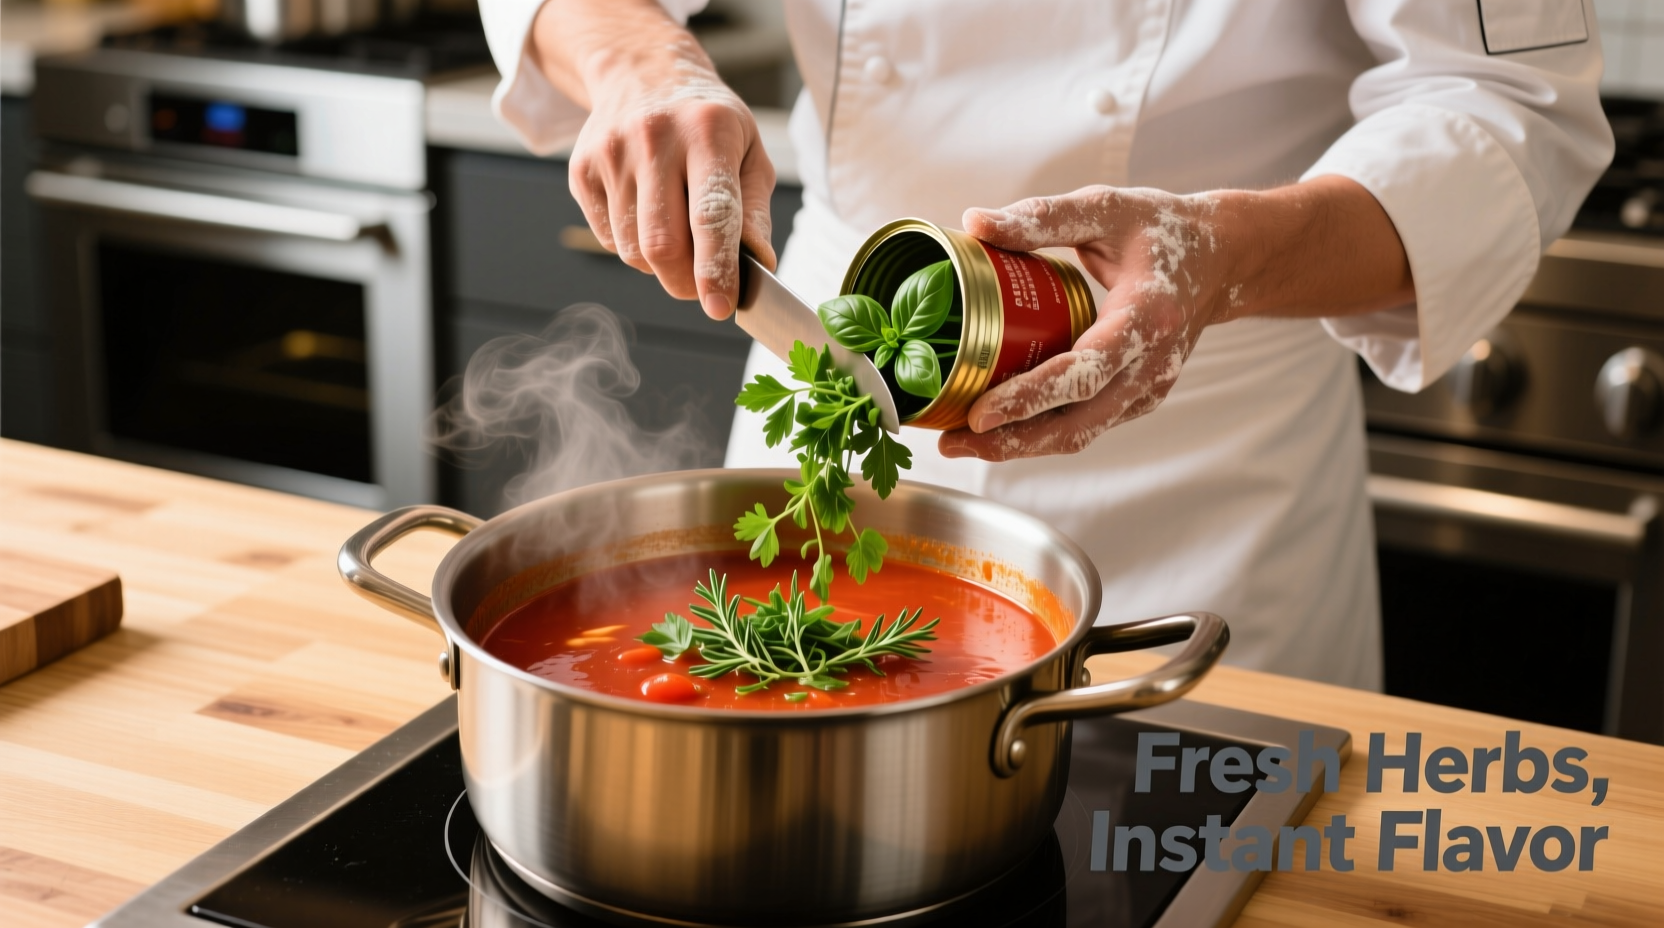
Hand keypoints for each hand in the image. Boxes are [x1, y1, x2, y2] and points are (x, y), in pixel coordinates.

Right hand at [533, 0, 775, 319]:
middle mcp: (654, 138)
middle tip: (703, 289)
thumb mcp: (749, 150)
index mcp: (707, 132)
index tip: (720, 308)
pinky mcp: (582, 169)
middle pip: (662, 245)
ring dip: (659, 265)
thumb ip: (755, 210)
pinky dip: (632, 246)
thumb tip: (757, 263)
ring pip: (632, 250)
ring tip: (677, 235)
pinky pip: (608, 239)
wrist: (642, 72)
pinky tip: (647, 215)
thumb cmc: (709, 121)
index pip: (710, 215)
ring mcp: (611, 153)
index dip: (715, 269)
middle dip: (685, 282)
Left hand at [939, 186, 1236, 460]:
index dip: (1031, 396)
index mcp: (1148, 316)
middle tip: (952, 440)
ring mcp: (1148, 389)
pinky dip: (1040, 431)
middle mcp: (1152, 365)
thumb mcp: (1106, 208)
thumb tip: (974, 222)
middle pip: (1078, 422)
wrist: (1221, 258)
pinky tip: (997, 428)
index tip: (981, 411)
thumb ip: (1042, 218)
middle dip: (1011, 439)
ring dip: (1019, 445)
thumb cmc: (1161, 229)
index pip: (1086, 370)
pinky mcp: (1137, 399)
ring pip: (1079, 434)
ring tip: (960, 441)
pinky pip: (1085, 425)